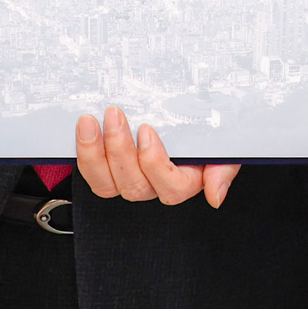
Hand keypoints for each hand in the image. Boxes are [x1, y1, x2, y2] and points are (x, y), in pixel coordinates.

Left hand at [73, 106, 239, 207]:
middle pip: (134, 185)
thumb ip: (223, 169)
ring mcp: (130, 179)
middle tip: (115, 114)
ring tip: (89, 121)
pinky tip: (84, 130)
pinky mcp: (109, 170)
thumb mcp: (223, 144)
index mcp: (185, 181)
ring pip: (107, 185)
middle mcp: (155, 185)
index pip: (171, 188)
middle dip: (120, 149)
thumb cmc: (206, 129)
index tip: (147, 130)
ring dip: (94, 154)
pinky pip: (93, 174)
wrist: (188, 111)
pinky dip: (85, 154)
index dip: (155, 163)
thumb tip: (215, 197)